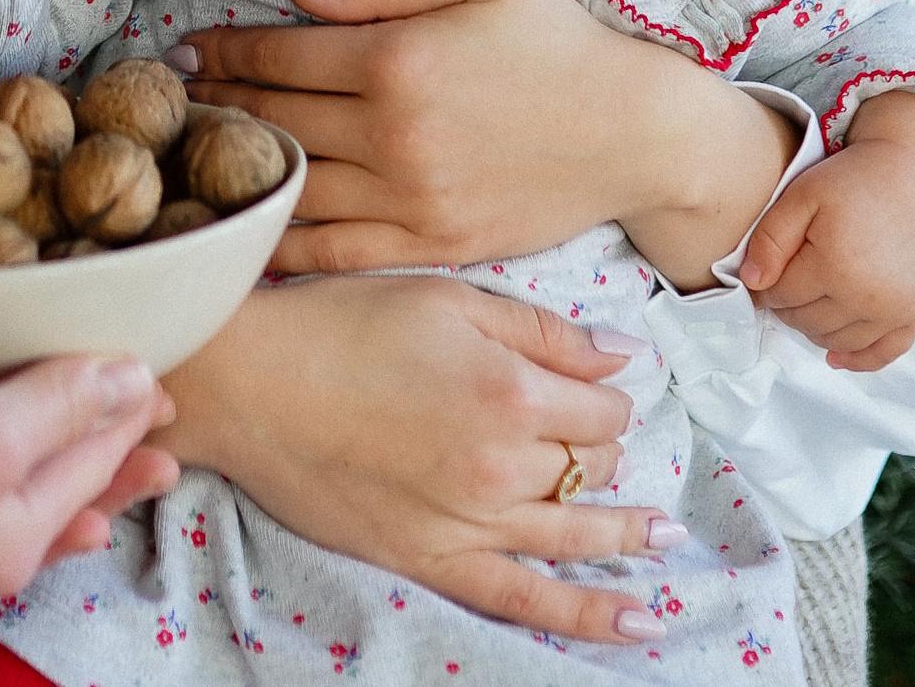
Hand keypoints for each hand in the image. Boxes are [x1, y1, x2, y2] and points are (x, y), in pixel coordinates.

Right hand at [0, 355, 178, 657]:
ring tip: (82, 477)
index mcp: (13, 528)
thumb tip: (133, 383)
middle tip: (156, 443)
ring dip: (40, 478)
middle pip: (53, 489)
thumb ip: (58, 408)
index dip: (128, 413)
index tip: (163, 382)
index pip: (92, 459)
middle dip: (102, 463)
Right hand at [166, 277, 679, 644]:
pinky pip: (527, 601)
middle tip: (580, 428)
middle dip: (596, 445)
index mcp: (511, 388)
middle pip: (589, 464)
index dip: (601, 391)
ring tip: (666, 536)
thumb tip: (621, 353)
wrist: (248, 380)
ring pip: (575, 531)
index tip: (586, 382)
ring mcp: (469, 521)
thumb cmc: (339, 322)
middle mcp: (503, 463)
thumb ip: (539, 328)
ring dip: (626, 531)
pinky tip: (641, 619)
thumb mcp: (444, 295)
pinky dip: (590, 614)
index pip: (602, 404)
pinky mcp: (432, 560)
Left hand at [172, 0, 795, 286]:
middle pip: (276, 118)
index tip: (186, 49)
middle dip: (217, 104)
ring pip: (294, 189)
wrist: (632, 132)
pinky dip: (285, 246)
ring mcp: (410, 199)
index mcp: (395, 59)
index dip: (222, 50)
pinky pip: (336, 253)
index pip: (277, 54)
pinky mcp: (430, 246)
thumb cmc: (554, 41)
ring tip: (199, 157)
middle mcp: (392, 134)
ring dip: (238, 171)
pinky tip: (250, 230)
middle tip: (175, 98)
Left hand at [737, 92, 914, 369]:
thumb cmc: (850, 183)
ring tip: (808, 305)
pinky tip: (837, 356)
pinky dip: (858, 359)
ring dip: (815, 330)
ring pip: (839, 342)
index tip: (763, 276)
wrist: (910, 179)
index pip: (782, 297)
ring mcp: (897, 310)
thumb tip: (751, 284)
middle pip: (809, 323)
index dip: (766, 287)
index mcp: (835, 266)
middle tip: (785, 286)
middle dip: (788, 308)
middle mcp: (869, 297)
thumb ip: (770, 240)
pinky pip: (884, 354)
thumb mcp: (800, 197)